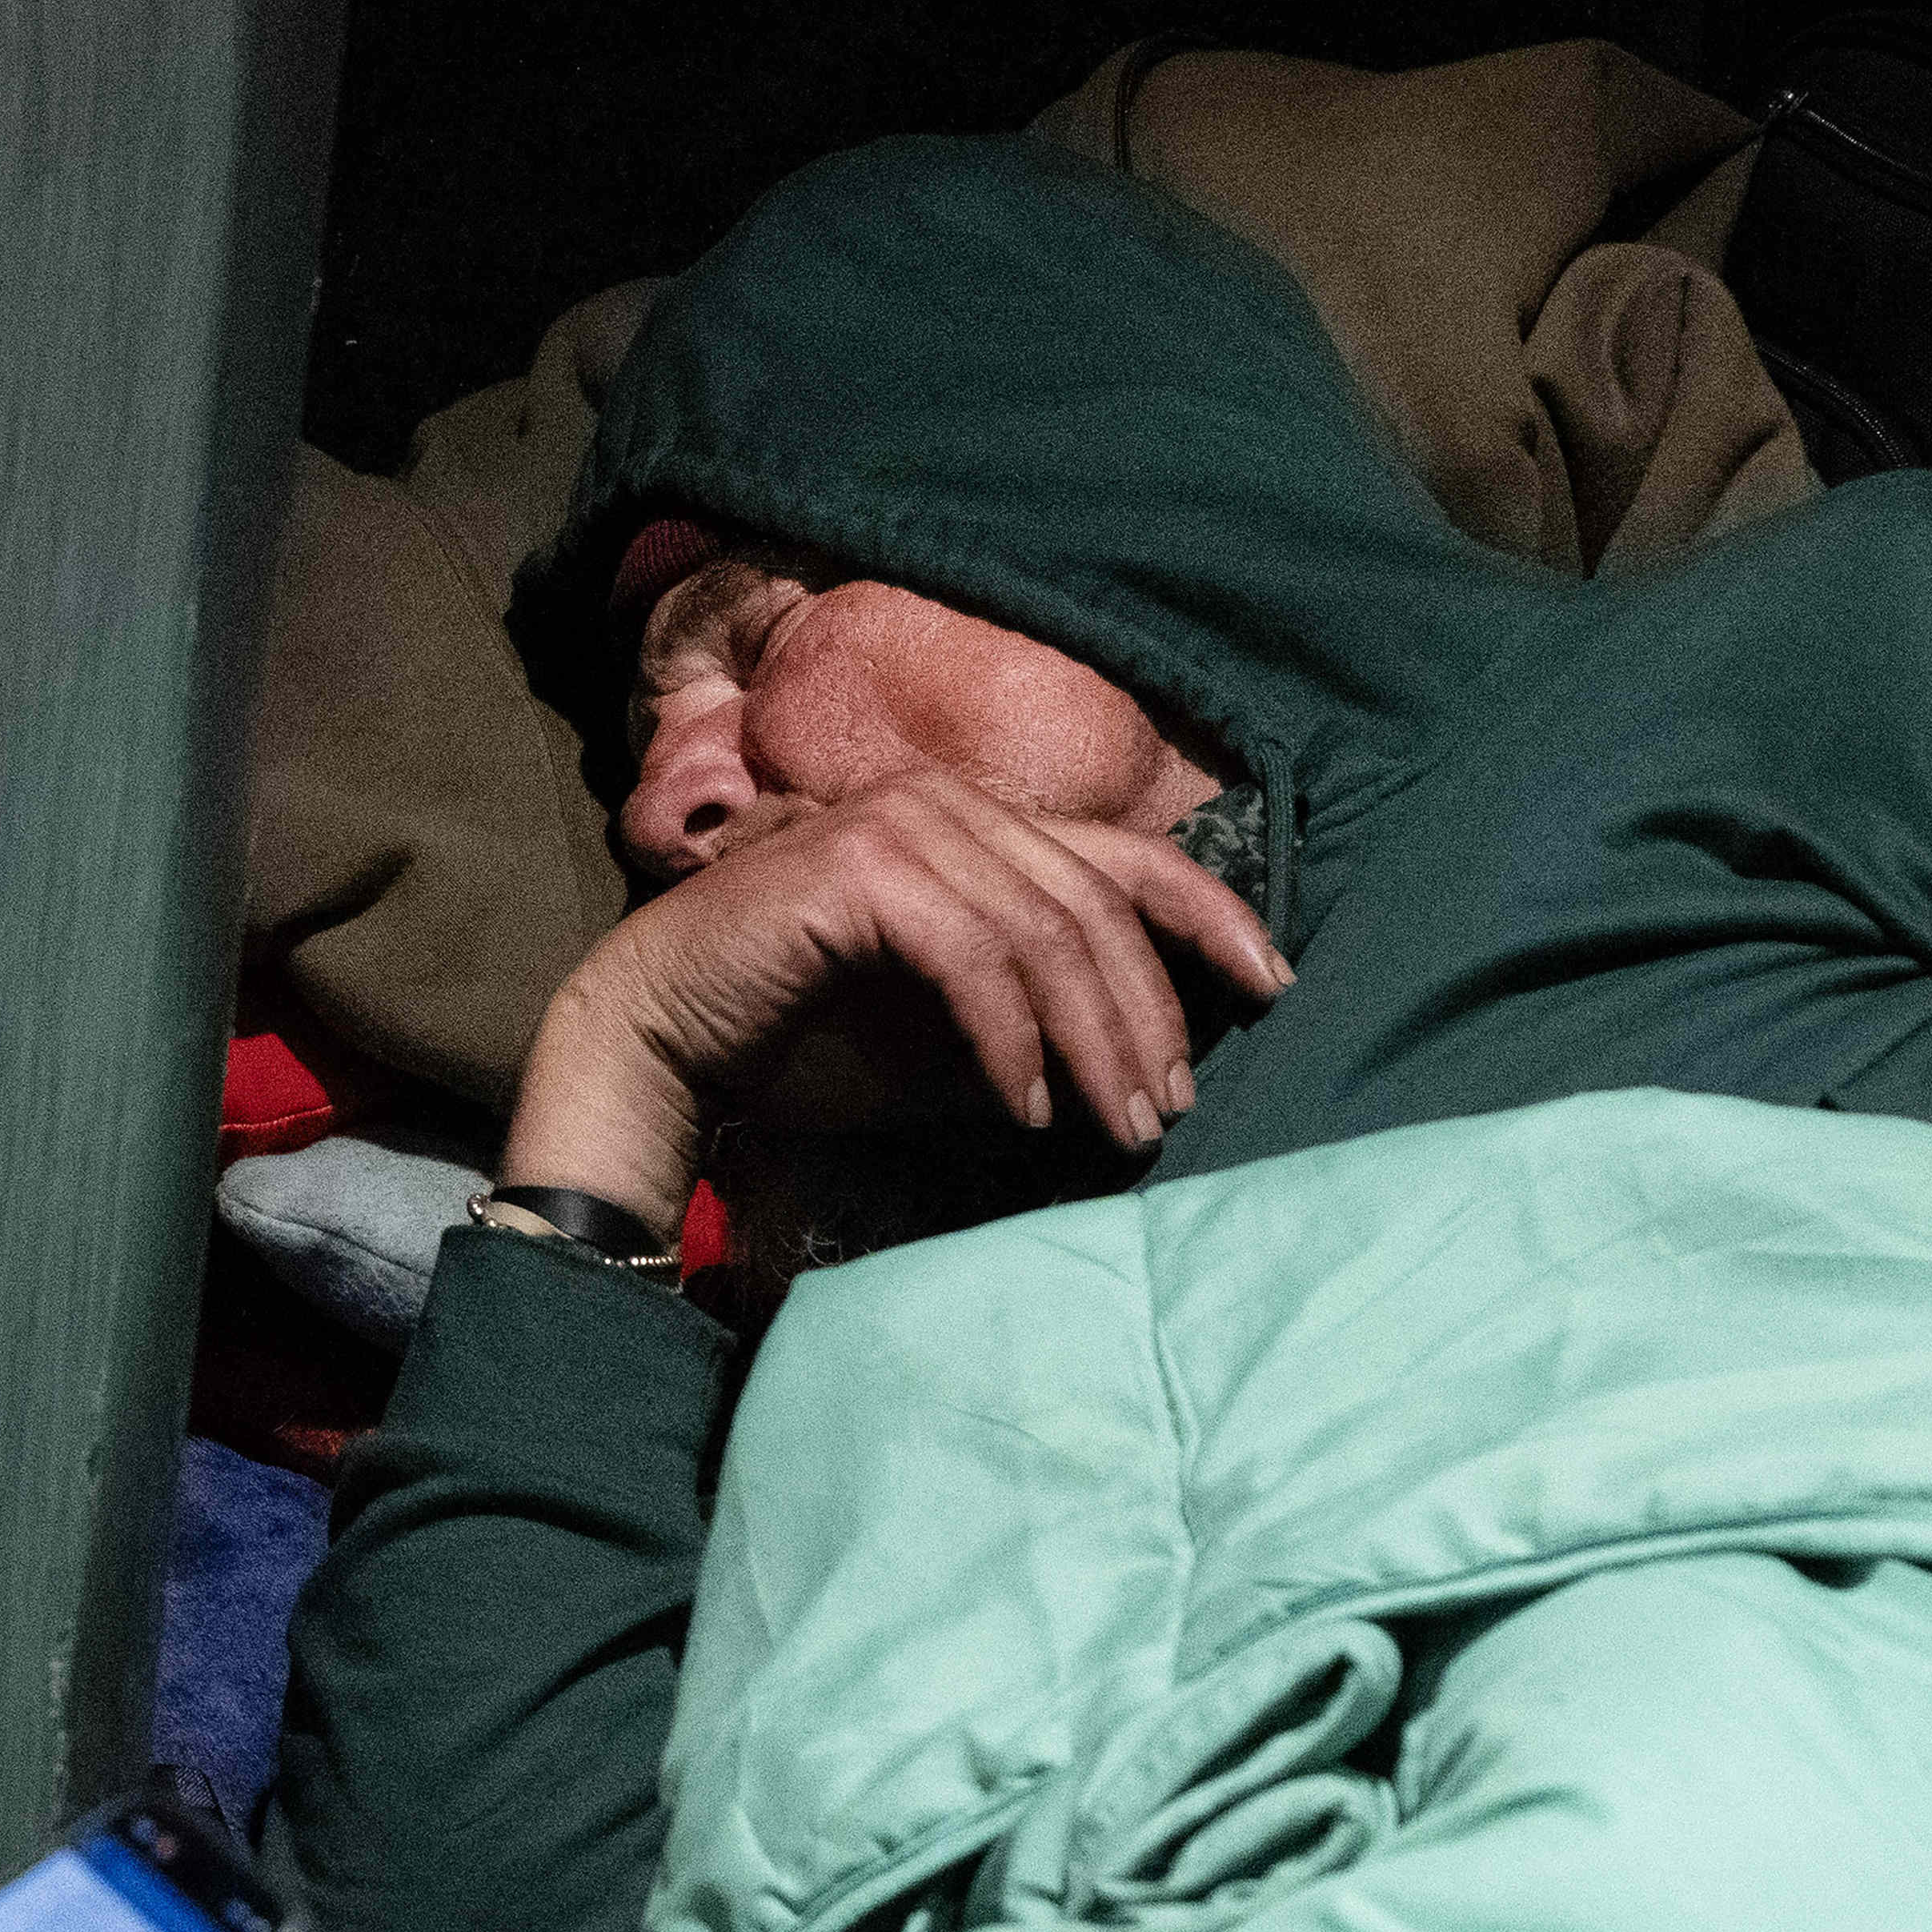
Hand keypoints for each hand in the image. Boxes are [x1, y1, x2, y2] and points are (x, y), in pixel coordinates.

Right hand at [502, 766, 1288, 1221]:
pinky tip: (1027, 1112)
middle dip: (1152, 1014)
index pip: (1123, 855)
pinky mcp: (858, 870)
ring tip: (1117, 1127)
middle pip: (1099, 902)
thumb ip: (1034, 1019)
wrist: (657, 1042)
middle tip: (1170, 1110)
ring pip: (1049, 933)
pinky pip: (975, 960)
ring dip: (1095, 1042)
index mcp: (971, 824)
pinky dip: (1011, 1044)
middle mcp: (942, 805)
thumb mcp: (945, 1031)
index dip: (1211, 916)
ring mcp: (898, 825)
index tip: (1274, 987)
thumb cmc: (796, 1041)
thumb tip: (1142, 1068)